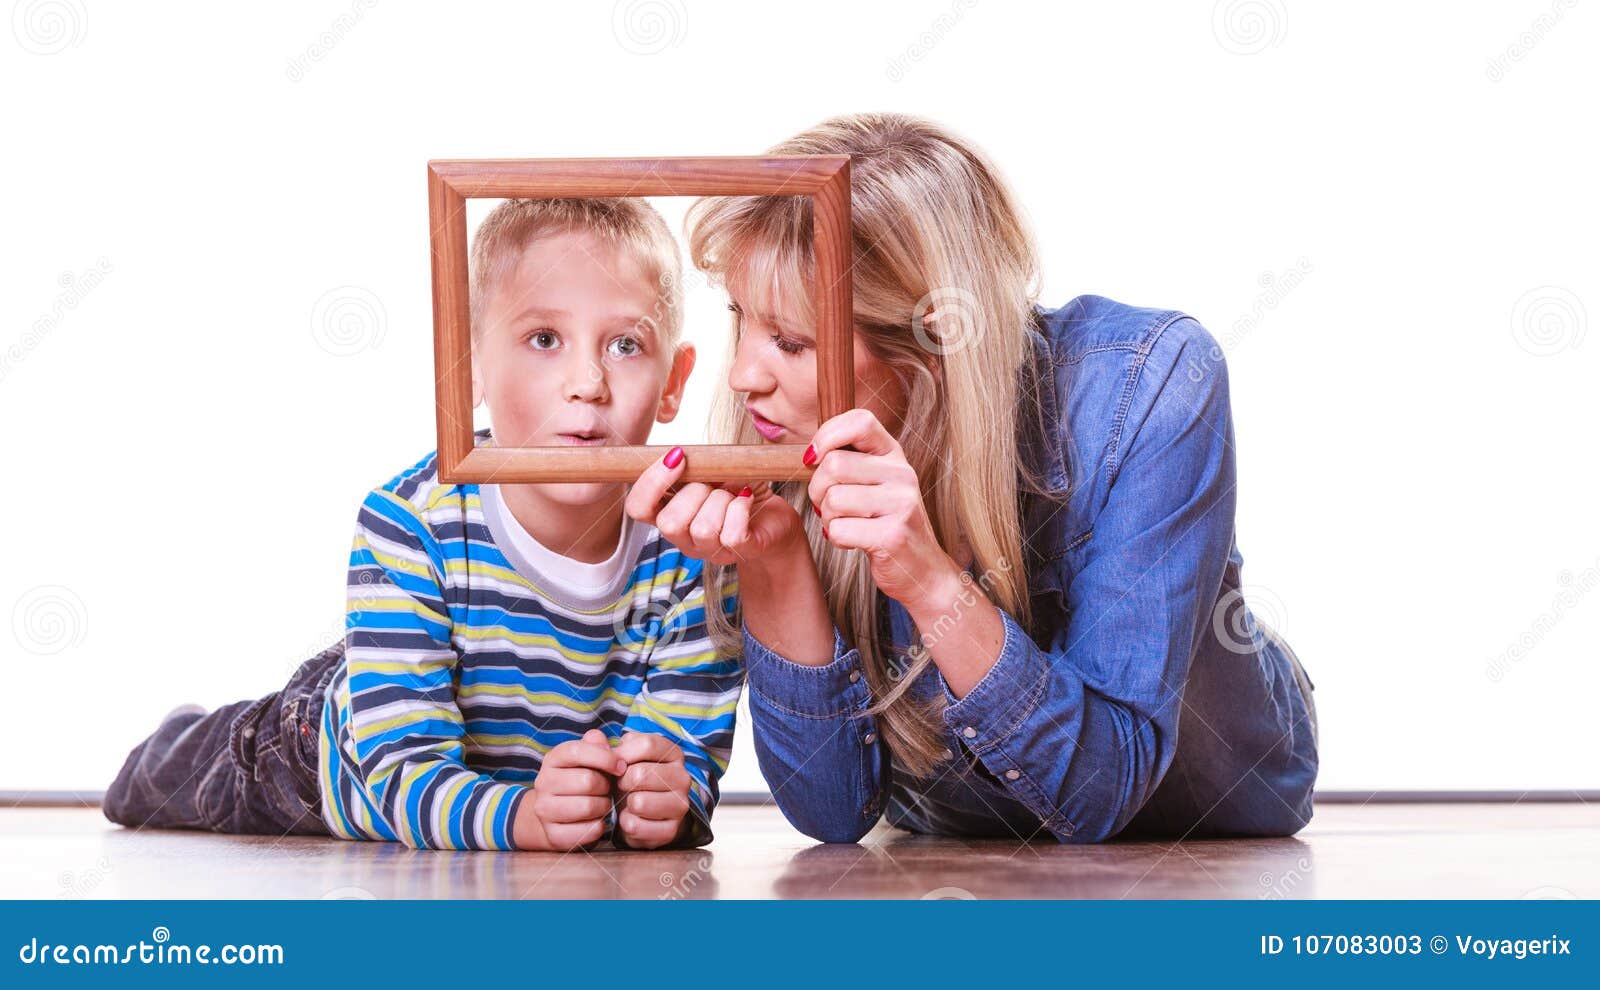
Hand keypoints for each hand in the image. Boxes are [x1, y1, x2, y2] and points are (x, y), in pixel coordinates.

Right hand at [514, 729, 624, 850]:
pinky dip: (599, 827)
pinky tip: (596, 820)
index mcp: (553, 759)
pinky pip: (588, 830)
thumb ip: (596, 745)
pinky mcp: (553, 834)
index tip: (621, 766)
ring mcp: (544, 809)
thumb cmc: (580, 779)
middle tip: (607, 789)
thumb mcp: (586, 758)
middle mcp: (543, 782)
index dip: (604, 757)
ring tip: (602, 804)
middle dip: (606, 786)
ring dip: (604, 806)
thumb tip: (604, 743)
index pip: (577, 751)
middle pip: (587, 781)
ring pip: (588, 807)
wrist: (555, 814)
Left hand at [612, 731, 692, 849]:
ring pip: (639, 802)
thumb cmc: (631, 779)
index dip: (623, 755)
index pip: (647, 744)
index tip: (616, 764)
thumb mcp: (622, 759)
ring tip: (628, 802)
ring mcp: (680, 805)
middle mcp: (683, 777)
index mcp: (674, 754)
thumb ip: (607, 746)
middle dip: (621, 781)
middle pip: (640, 774)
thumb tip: (595, 738)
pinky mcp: (671, 830)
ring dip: (625, 804)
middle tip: (622, 786)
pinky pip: (636, 825)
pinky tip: (631, 818)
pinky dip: (626, 824)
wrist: (643, 813)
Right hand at [624, 446, 805, 573]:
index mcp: (670, 515)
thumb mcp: (711, 471)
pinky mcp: (739, 551)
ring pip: (702, 529)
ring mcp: (711, 550)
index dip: (650, 483)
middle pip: (669, 523)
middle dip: (694, 492)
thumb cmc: (738, 491)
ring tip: (734, 494)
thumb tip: (679, 454)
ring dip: (721, 500)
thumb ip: (692, 465)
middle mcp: (684, 539)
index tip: (677, 457)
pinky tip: (747, 499)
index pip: (638, 509)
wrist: (775, 517)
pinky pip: (731, 534)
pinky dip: (740, 509)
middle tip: (714, 483)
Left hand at [806, 409, 963, 610]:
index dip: (828, 434)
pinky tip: (853, 541)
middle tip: (828, 505)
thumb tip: (810, 454)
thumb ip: (851, 462)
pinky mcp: (892, 535)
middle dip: (817, 489)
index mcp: (895, 455)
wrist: (922, 569)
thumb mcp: (877, 483)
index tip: (814, 458)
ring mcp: (900, 504)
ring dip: (827, 518)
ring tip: (845, 524)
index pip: (860, 421)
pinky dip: (836, 539)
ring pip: (833, 499)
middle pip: (834, 465)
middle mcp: (902, 474)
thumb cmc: (887, 523)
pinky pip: (839, 530)